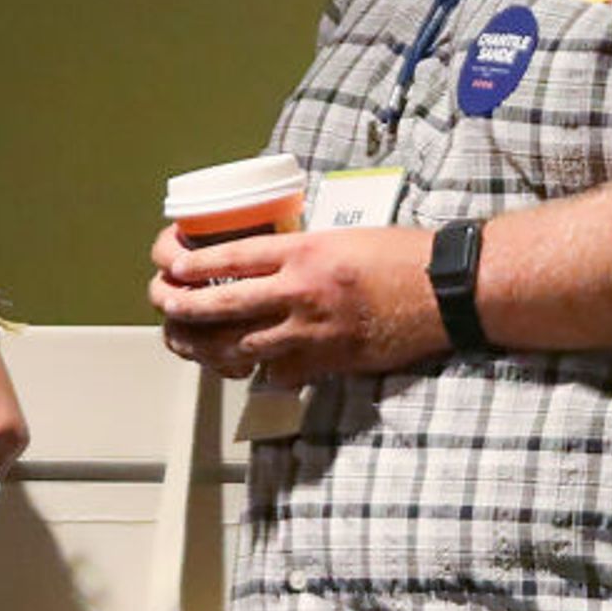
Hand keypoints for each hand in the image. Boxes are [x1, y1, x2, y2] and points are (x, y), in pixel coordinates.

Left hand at [151, 222, 443, 386]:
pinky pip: (278, 372)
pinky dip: (256, 370)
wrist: (446, 291)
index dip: (192, 265)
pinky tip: (240, 368)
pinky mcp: (329, 362)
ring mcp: (313, 331)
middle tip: (164, 304)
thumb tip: (264, 269)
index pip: (231, 259)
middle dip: (182, 306)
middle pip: (222, 304)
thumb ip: (301, 254)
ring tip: (186, 342)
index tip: (171, 268)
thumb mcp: (343, 238)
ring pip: (240, 346)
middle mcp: (301, 291)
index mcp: (304, 251)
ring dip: (206, 346)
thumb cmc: (401, 257)